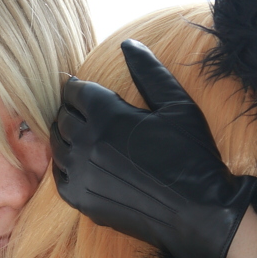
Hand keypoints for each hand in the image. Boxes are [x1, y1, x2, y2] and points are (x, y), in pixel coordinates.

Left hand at [50, 39, 256, 257]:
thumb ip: (149, 71)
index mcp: (107, 115)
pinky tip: (80, 163)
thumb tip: (128, 44)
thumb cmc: (192, 156)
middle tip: (80, 110)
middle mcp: (86, 144)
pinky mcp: (81, 200)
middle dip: (71, 110)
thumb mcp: (177, 105)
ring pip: (58, 147)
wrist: (198, 213)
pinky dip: (66, 166)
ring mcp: (81, 174)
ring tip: (80, 134)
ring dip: (66, 137)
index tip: (78, 87)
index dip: (76, 87)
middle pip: (64, 118)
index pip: (75, 92)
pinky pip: (60, 176)